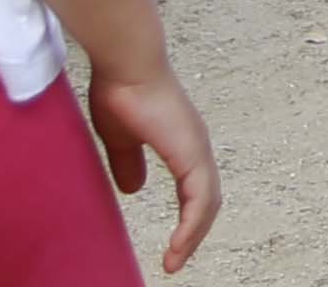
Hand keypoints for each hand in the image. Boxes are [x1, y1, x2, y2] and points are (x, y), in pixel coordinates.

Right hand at [84, 66, 220, 273]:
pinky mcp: (191, 153)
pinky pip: (200, 198)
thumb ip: (128, 163)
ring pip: (207, 203)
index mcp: (182, 145)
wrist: (125, 66)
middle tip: (174, 260)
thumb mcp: (120, 139)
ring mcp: (197, 149)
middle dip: (193, 233)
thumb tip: (133, 189)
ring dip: (192, 236)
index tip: (172, 245)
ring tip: (174, 261)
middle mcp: (196, 147)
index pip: (194, 190)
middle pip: (206, 201)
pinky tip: (178, 246)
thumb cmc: (121, 92)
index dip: (186, 218)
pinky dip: (191, 225)